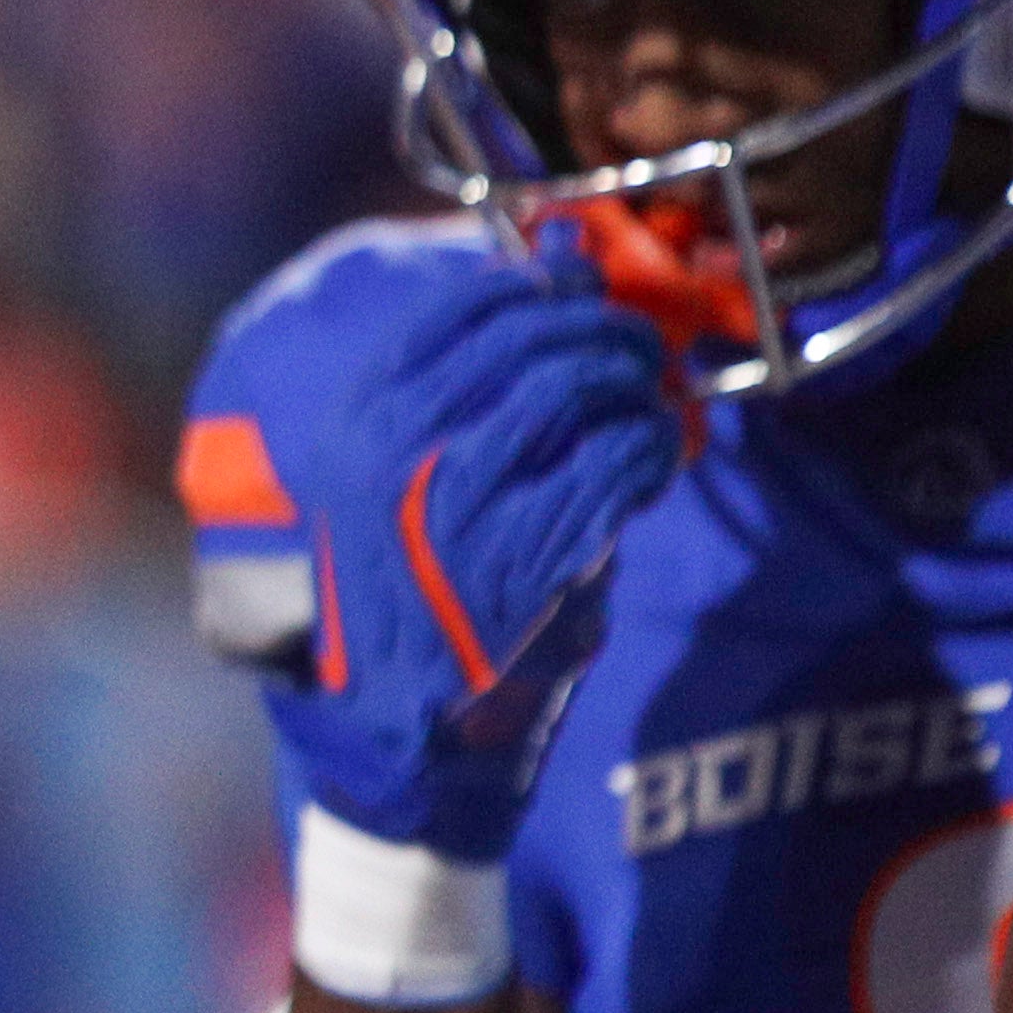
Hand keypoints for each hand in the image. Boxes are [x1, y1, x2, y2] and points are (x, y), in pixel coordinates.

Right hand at [183, 249, 680, 859]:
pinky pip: (615, 465)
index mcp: (357, 426)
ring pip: (578, 391)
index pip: (459, 312)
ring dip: (634, 385)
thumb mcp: (388, 487)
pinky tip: (656, 457)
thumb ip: (459, 403)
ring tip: (649, 400)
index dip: (536, 284)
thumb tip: (558, 291)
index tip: (577, 287)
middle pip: (531, 341)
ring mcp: (458, 503)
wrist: (398, 728)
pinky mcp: (525, 553)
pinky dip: (653, 449)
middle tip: (636, 346)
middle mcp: (396, 454)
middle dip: (602, 330)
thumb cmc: (404, 596)